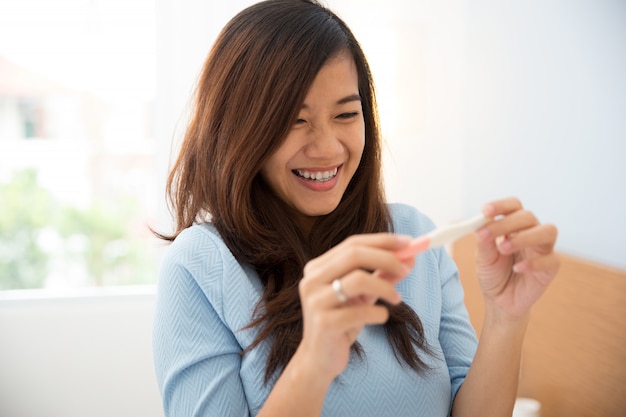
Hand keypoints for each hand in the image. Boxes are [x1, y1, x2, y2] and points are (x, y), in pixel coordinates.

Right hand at [296, 233, 413, 382]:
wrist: (320, 359)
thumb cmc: (343, 322)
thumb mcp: (363, 295)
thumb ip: (382, 275)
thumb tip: (410, 257)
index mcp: (318, 267)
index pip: (352, 243)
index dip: (382, 241)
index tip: (409, 243)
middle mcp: (312, 280)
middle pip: (354, 255)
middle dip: (386, 258)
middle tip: (407, 269)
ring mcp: (316, 301)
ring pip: (357, 279)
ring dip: (385, 287)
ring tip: (397, 299)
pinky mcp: (324, 323)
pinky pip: (361, 311)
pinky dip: (379, 313)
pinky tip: (381, 317)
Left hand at [475, 197, 559, 321]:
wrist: (499, 300)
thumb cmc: (493, 274)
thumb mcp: (483, 258)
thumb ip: (484, 242)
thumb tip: (481, 227)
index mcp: (513, 226)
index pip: (513, 206)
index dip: (501, 205)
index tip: (485, 211)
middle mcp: (530, 233)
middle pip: (528, 216)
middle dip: (507, 223)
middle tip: (489, 235)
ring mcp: (542, 249)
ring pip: (548, 231)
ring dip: (525, 237)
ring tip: (504, 249)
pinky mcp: (550, 268)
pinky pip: (551, 260)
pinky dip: (533, 263)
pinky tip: (517, 268)